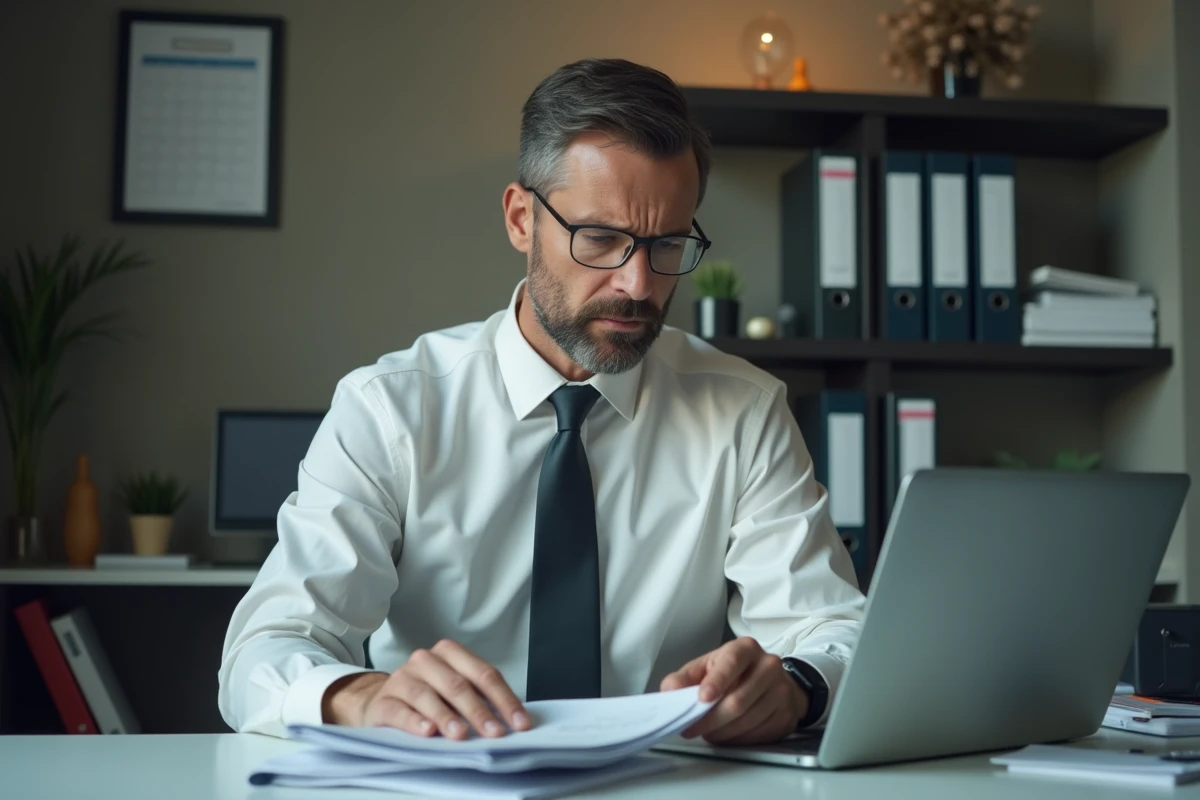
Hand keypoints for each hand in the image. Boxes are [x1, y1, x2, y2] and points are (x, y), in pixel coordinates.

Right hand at [322, 639, 531, 739]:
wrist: (381, 701)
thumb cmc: (428, 696)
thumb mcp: (454, 691)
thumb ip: (480, 698)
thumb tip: (513, 720)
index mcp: (449, 653)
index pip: (483, 674)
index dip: (504, 699)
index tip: (520, 722)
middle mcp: (425, 661)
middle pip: (458, 685)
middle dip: (479, 711)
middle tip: (495, 732)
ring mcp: (402, 679)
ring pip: (427, 696)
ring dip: (447, 716)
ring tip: (461, 734)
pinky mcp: (383, 701)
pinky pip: (400, 710)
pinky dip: (415, 721)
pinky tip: (428, 732)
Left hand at [660, 637, 807, 745]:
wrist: (773, 681)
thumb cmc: (734, 672)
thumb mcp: (707, 667)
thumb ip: (685, 677)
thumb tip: (669, 690)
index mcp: (745, 649)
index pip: (731, 663)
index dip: (716, 681)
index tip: (702, 697)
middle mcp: (768, 666)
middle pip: (738, 700)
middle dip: (710, 719)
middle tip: (691, 728)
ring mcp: (781, 691)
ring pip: (747, 720)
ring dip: (722, 732)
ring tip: (708, 731)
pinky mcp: (787, 714)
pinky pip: (758, 734)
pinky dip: (737, 739)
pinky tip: (727, 734)